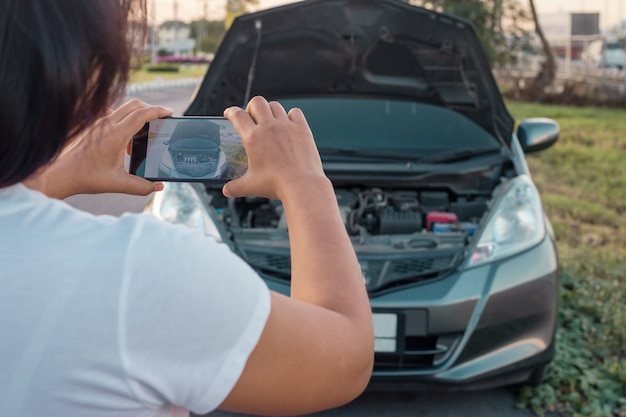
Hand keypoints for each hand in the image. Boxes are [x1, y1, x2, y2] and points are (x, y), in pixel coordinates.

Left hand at [24, 100, 171, 198]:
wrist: (61, 173)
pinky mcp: (94, 125)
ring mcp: (99, 122)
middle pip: (135, 105)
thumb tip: (158, 187)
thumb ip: (141, 187)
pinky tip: (127, 142)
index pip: (141, 114)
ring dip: (138, 115)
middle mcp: (107, 124)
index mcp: (115, 135)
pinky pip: (116, 115)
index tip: (170, 112)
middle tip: (162, 117)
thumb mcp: (117, 184)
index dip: (158, 111)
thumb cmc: (86, 177)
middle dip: (151, 108)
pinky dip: (127, 121)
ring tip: (146, 132)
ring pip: (125, 108)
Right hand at [222, 96, 325, 200]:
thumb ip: (235, 187)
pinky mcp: (302, 129)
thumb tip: (226, 191)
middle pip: (257, 102)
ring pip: (275, 106)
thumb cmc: (276, 184)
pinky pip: (295, 112)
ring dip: (270, 111)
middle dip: (251, 107)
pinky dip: (291, 115)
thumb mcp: (251, 186)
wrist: (301, 185)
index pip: (237, 115)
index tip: (230, 113)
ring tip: (270, 121)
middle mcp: (269, 127)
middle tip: (252, 117)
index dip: (231, 112)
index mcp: (253, 138)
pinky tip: (289, 124)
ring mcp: (286, 126)